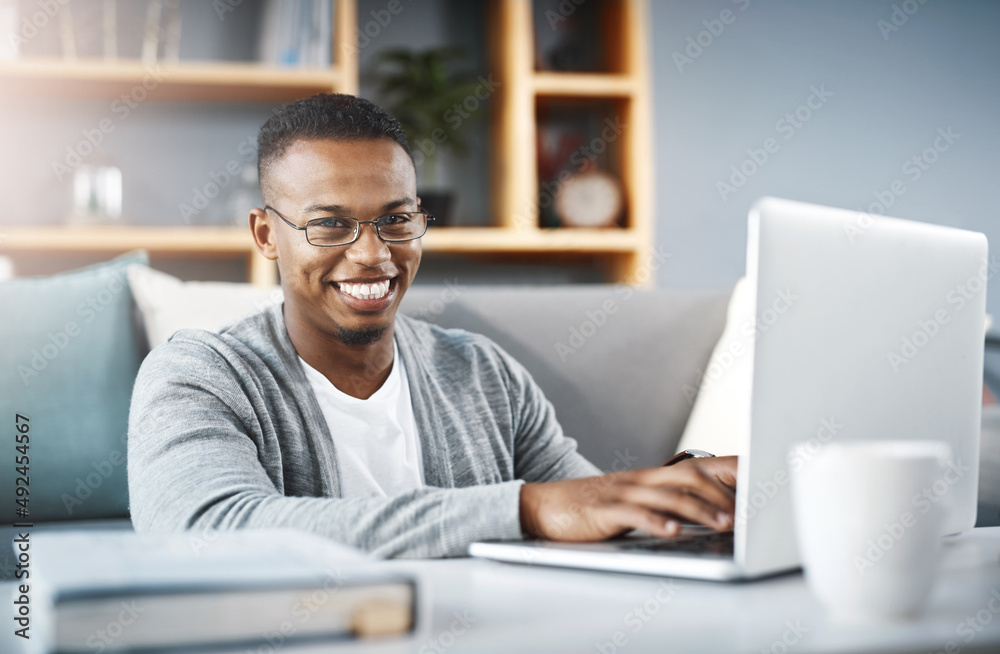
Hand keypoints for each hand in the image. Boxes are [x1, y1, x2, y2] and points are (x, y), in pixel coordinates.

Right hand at [519, 456, 736, 540]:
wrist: (545, 505)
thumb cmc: (596, 506)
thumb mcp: (636, 501)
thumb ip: (668, 503)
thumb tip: (710, 514)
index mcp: (653, 477)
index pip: (699, 467)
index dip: (729, 473)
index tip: (759, 484)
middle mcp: (642, 480)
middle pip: (689, 477)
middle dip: (721, 494)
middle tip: (746, 514)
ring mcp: (623, 493)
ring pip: (667, 496)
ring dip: (699, 510)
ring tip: (722, 524)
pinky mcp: (604, 511)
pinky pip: (634, 514)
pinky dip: (656, 522)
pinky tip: (672, 531)